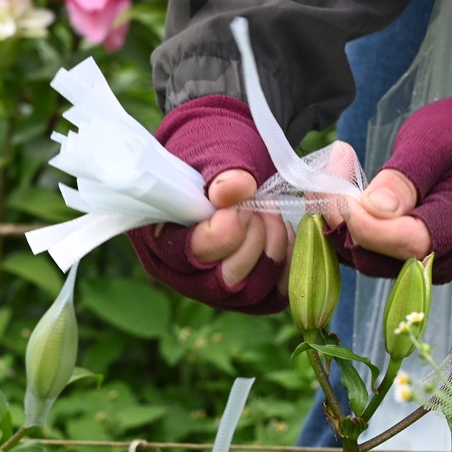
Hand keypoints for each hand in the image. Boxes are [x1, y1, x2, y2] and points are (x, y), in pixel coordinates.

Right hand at [127, 95, 290, 313]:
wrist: (228, 167)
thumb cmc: (213, 159)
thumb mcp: (215, 154)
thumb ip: (223, 171)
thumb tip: (236, 188)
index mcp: (162, 241)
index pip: (193, 254)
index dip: (225, 232)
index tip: (244, 204)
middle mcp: (184, 275)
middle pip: (224, 282)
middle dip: (254, 242)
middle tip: (263, 206)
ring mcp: (216, 289)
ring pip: (251, 293)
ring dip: (273, 251)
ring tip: (274, 215)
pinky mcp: (247, 293)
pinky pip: (274, 296)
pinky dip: (289, 268)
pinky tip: (287, 234)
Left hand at [329, 81, 451, 283]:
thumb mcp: (436, 142)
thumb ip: (405, 179)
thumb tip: (371, 211)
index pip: (407, 242)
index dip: (366, 222)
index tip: (341, 188)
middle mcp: (447, 256)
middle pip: (378, 256)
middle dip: (344, 216)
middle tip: (335, 163)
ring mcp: (428, 261)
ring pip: (366, 255)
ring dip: (341, 216)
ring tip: (338, 166)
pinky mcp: (410, 256)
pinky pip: (371, 249)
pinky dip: (351, 220)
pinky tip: (346, 187)